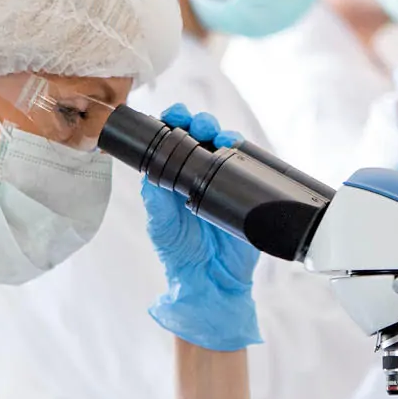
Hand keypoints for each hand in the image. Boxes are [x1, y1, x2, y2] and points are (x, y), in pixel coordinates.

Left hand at [143, 104, 261, 351]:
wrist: (212, 281)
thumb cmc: (182, 254)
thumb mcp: (161, 226)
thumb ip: (156, 201)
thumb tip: (149, 173)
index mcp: (176, 178)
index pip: (174, 141)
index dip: (174, 123)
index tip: (172, 117)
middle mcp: (200, 174)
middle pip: (202, 136)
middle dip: (199, 122)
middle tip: (196, 126)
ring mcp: (225, 181)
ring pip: (225, 144)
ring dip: (220, 132)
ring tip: (215, 134)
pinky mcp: (246, 191)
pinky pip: (247, 164)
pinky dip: (241, 151)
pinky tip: (234, 146)